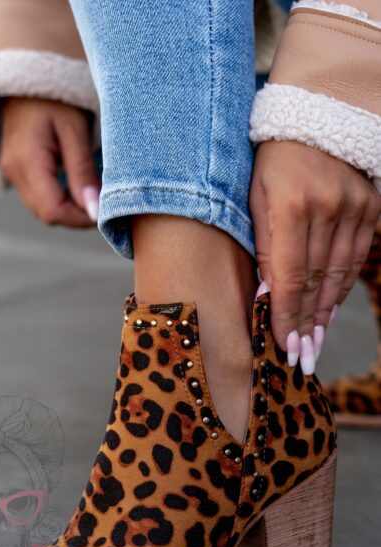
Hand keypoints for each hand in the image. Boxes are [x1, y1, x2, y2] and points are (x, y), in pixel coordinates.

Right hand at [0, 98, 99, 227]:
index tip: (105, 210)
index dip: (80, 219)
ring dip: (69, 208)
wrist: (29, 73)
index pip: (53, 211)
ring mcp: (11, 172)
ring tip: (92, 191)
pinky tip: (77, 185)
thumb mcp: (75, 130)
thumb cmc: (56, 96)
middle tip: (103, 201)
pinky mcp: (16, 170)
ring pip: (42, 209)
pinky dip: (60, 199)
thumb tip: (94, 211)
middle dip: (76, 215)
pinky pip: (39, 197)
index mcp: (26, 161)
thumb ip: (83, 172)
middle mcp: (13, 171)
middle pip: (47, 214)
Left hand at [250, 140, 380, 373]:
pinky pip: (357, 257)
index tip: (284, 344)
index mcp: (292, 207)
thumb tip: (266, 295)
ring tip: (315, 339)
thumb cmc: (272, 162)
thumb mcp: (254, 198)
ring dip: (326, 310)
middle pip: (317, 280)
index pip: (290, 275)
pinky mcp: (370, 206)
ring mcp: (354, 207)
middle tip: (302, 353)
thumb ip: (262, 247)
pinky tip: (332, 306)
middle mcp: (328, 209)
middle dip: (307, 322)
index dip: (288, 314)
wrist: (316, 117)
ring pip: (340, 273)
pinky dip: (344, 285)